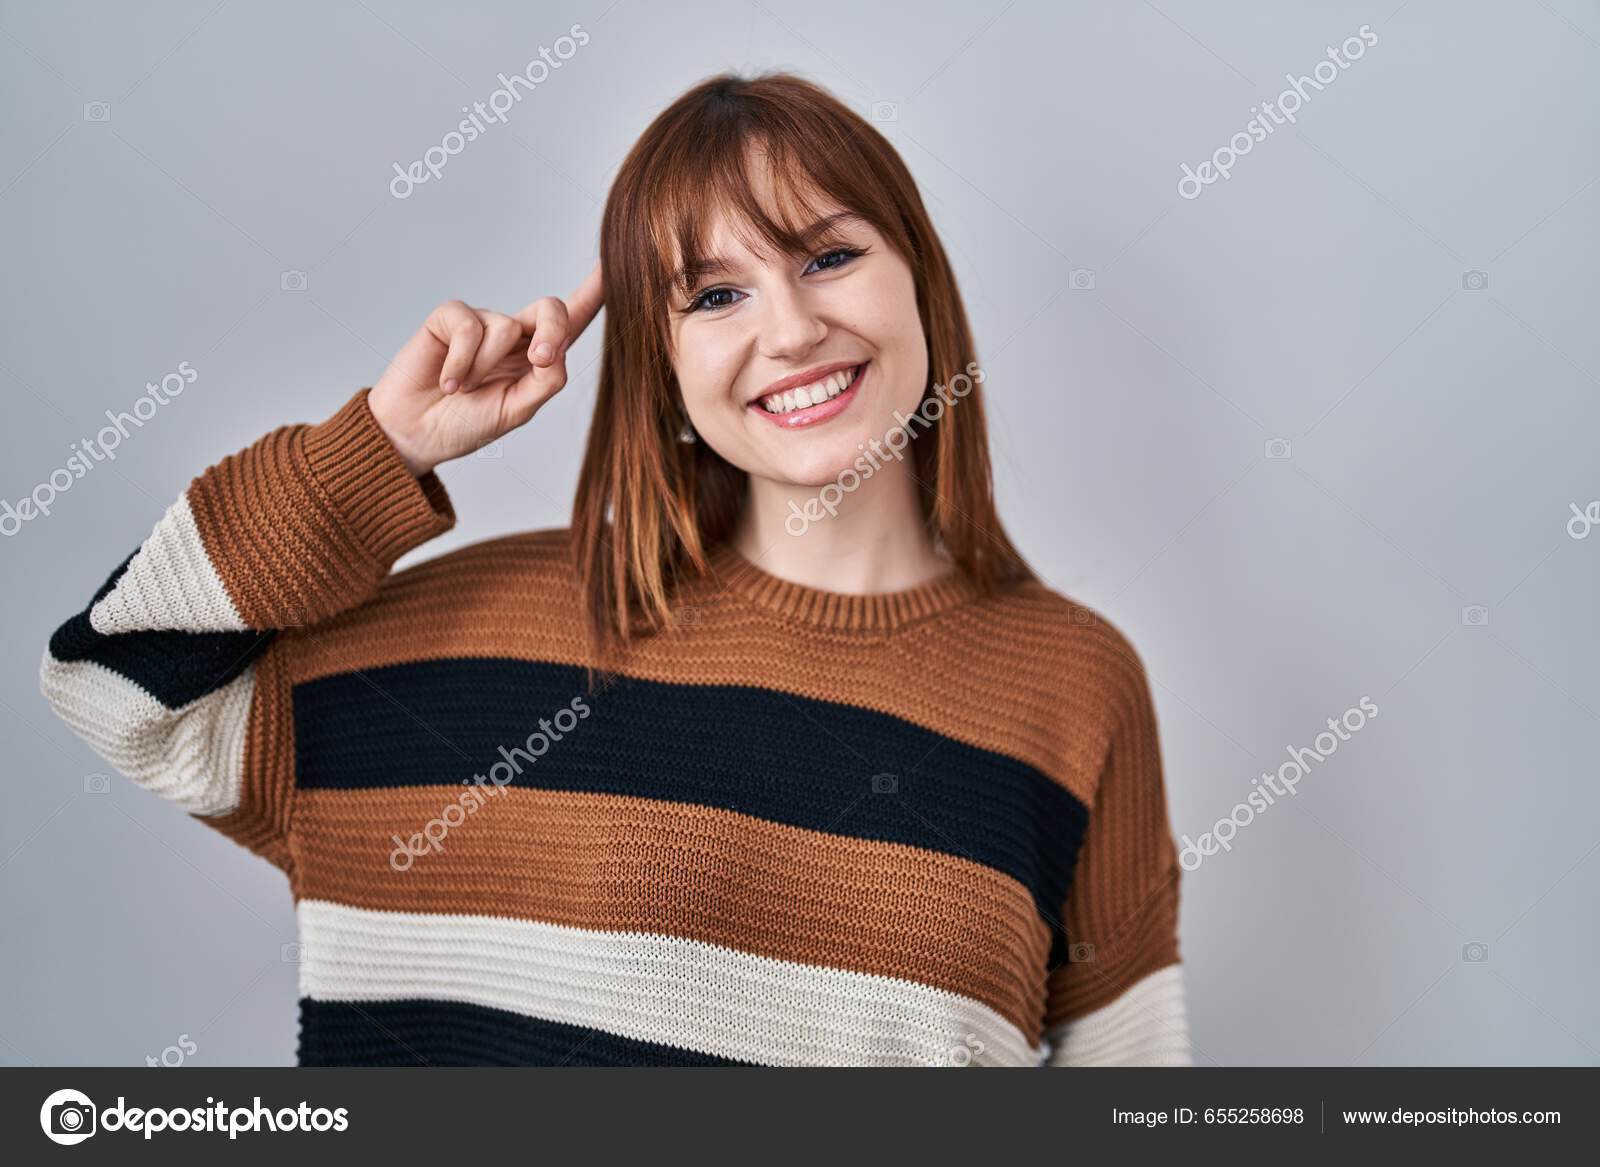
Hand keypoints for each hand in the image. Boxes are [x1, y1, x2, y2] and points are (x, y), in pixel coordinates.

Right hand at [368, 261, 602, 475]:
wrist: (416, 433)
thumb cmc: (467, 423)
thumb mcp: (516, 409)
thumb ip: (545, 381)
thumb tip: (556, 350)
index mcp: (536, 356)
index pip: (572, 320)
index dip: (594, 292)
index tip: (614, 264)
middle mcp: (513, 334)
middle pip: (549, 308)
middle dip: (552, 331)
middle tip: (538, 360)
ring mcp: (481, 323)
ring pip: (505, 327)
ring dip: (484, 368)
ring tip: (463, 390)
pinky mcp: (448, 318)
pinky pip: (469, 327)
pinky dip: (461, 361)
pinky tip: (448, 381)